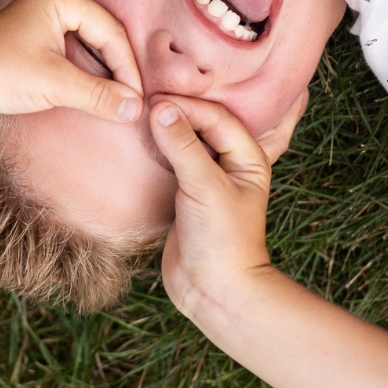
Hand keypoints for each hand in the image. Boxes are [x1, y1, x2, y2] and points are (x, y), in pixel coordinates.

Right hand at [148, 93, 305, 316]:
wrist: (214, 292)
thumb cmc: (222, 241)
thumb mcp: (205, 188)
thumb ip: (183, 147)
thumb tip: (161, 109)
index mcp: (248, 157)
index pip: (216, 116)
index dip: (187, 105)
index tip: (154, 100)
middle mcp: (230, 163)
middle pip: (202, 123)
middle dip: (178, 109)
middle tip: (145, 95)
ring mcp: (207, 178)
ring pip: (186, 141)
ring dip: (166, 128)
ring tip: (139, 110)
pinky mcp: (186, 194)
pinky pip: (172, 161)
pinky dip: (158, 148)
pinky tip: (140, 138)